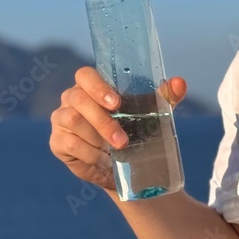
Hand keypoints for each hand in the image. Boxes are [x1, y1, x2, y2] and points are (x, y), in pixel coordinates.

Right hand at [49, 66, 187, 191]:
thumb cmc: (136, 127)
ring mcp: (61, 119)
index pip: (85, 75)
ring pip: (72, 121)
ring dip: (96, 138)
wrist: (124, 163)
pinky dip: (89, 154)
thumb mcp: (152, 112)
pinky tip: (103, 160)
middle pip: (78, 99)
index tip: (116, 103)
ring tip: (116, 151)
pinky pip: (69, 143)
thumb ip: (166, 96)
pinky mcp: (57, 141)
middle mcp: (72, 98)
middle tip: (122, 140)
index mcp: (93, 85)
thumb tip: (180, 82)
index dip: (97, 87)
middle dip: (102, 121)